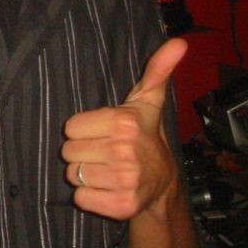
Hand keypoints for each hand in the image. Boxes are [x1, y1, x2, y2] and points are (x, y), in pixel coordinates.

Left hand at [61, 38, 187, 219]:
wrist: (162, 183)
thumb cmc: (145, 133)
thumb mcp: (147, 100)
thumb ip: (156, 69)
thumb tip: (179, 41)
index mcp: (123, 122)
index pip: (70, 127)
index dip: (83, 130)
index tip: (101, 131)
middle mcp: (124, 151)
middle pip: (68, 151)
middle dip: (82, 151)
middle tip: (103, 150)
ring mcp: (124, 181)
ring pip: (73, 175)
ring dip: (84, 173)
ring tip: (105, 168)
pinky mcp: (121, 206)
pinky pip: (81, 198)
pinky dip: (88, 195)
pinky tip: (106, 187)